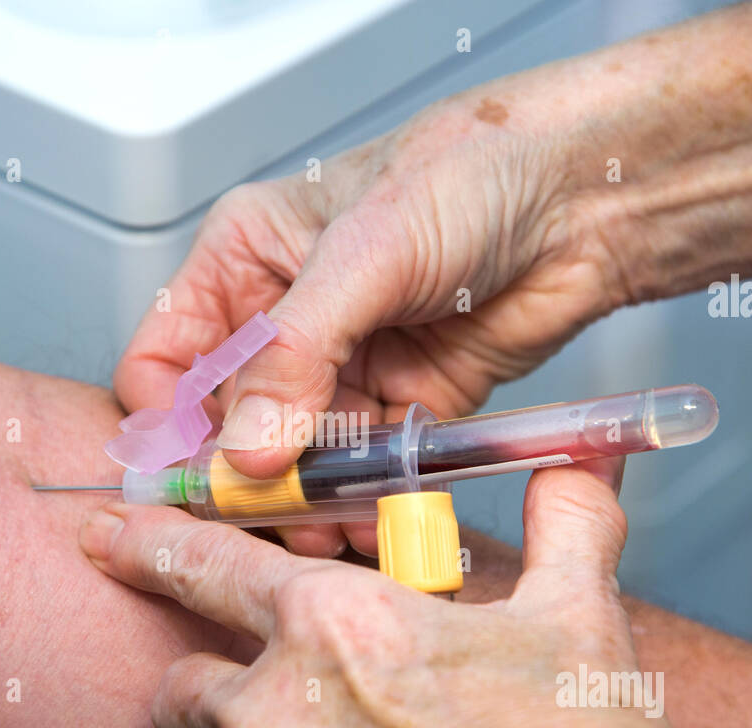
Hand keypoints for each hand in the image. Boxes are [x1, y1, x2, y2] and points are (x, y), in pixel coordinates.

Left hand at [79, 457, 710, 727]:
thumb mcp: (574, 612)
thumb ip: (563, 524)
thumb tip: (571, 476)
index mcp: (338, 625)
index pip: (204, 563)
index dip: (148, 543)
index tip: (109, 532)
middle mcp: (283, 707)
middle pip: (185, 678)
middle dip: (206, 673)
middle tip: (267, 681)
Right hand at [114, 81, 623, 555]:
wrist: (582, 201)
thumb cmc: (471, 175)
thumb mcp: (365, 254)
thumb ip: (295, 354)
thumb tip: (247, 449)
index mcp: (246, 259)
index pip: (168, 358)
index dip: (170, 423)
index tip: (195, 480)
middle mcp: (286, 317)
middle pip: (231, 423)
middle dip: (248, 476)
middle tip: (270, 518)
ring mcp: (343, 364)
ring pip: (296, 456)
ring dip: (306, 499)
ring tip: (324, 528)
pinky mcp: (398, 401)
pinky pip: (361, 465)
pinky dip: (361, 497)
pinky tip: (369, 514)